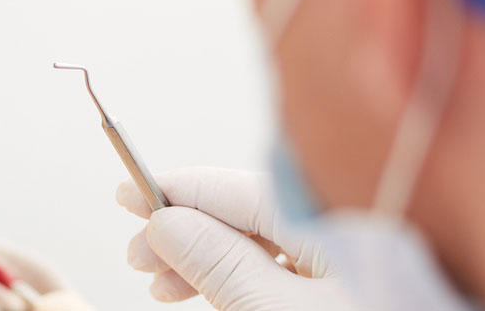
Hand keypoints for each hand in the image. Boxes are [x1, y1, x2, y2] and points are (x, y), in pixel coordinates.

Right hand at [116, 167, 353, 310]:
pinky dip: (242, 280)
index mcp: (342, 224)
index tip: (129, 197)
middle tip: (138, 257)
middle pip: (251, 216)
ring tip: (163, 287)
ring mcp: (355, 267)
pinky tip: (209, 295)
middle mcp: (352, 235)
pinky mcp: (351, 293)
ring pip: (264, 247)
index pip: (243, 189)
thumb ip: (221, 266)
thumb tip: (167, 222)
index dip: (180, 192)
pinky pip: (287, 272)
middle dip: (187, 232)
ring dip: (206, 261)